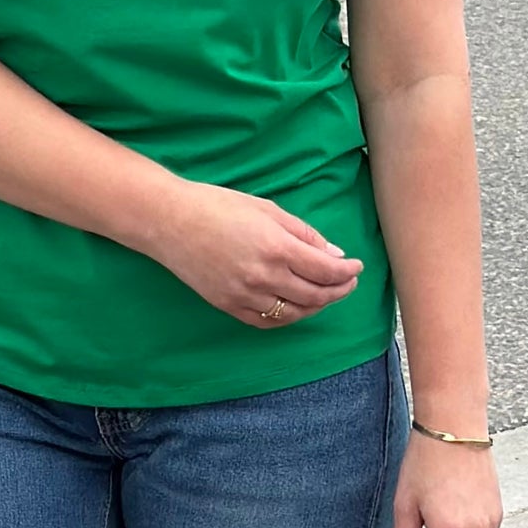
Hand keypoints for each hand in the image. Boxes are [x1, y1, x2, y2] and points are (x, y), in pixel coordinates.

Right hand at [153, 181, 362, 327]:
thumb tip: (334, 254)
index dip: (347, 272)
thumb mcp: (267, 209)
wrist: (170, 221)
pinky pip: (268, 321)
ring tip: (326, 294)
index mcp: (277, 247)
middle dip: (339, 290)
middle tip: (348, 282)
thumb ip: (303, 233)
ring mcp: (246, 295)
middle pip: (316, 295)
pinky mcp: (229, 306)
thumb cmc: (218, 206)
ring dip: (317, 306)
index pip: (326, 270)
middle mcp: (264, 276)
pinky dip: (288, 317)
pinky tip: (296, 307)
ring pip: (295, 313)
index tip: (357, 267)